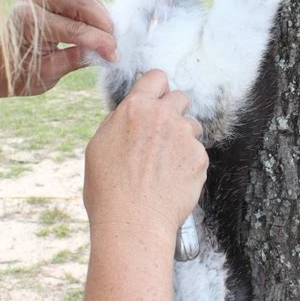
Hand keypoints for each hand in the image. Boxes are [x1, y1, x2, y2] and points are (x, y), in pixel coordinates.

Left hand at [0, 0, 116, 99]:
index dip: (99, 40)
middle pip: (81, 1)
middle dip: (104, 22)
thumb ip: (76, 59)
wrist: (1, 67)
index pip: (73, 27)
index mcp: (28, 21)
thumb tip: (107, 53)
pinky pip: (80, 2)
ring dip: (102, 18)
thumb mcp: (48, 72)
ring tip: (110, 40)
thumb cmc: (20, 74)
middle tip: (115, 44)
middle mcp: (34, 2)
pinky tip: (102, 32)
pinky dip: (95, 15)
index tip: (115, 55)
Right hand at [84, 70, 208, 240]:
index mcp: (135, 109)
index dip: (157, 87)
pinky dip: (189, 163)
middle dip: (173, 111)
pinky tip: (173, 180)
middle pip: (180, 97)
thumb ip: (120, 122)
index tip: (157, 98)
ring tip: (165, 164)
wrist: (133, 223)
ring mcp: (184, 136)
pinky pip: (198, 152)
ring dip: (183, 137)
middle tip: (162, 134)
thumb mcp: (99, 146)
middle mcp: (163, 116)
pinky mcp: (200, 157)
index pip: (156, 77)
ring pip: (192, 125)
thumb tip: (130, 114)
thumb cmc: (108, 190)